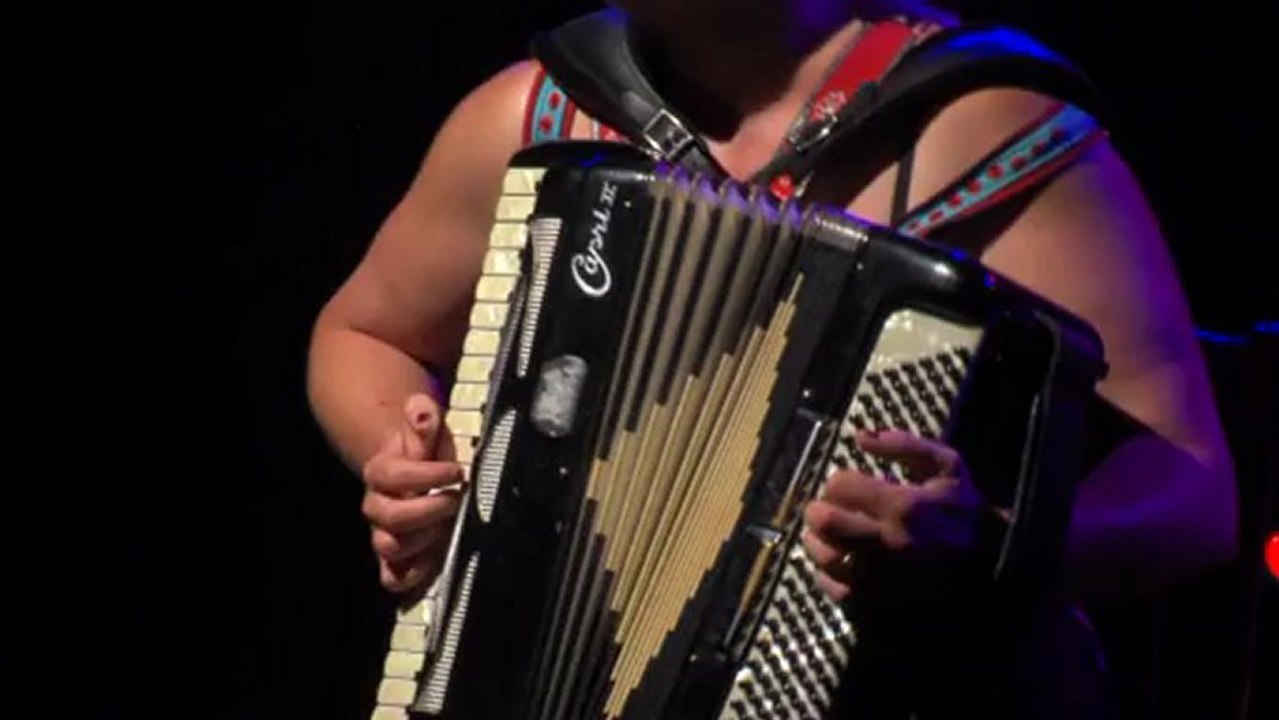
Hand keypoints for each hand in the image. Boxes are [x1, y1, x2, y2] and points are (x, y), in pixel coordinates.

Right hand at [361, 393, 464, 596]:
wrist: (412, 477)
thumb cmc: (424, 456)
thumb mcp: (427, 435)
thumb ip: (424, 420)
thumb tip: (420, 408)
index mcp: (382, 472)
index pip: (391, 475)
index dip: (424, 474)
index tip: (456, 470)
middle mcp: (378, 506)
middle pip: (388, 517)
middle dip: (426, 511)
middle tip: (455, 500)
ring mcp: (386, 534)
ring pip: (389, 547)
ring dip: (421, 541)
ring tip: (448, 528)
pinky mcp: (397, 558)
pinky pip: (392, 575)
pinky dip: (409, 576)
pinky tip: (431, 563)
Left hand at [802, 430, 991, 601]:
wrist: (992, 565)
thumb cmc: (964, 511)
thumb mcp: (948, 466)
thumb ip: (904, 445)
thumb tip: (859, 436)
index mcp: (903, 506)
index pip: (840, 486)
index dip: (840, 481)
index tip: (850, 485)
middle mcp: (886, 543)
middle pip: (824, 521)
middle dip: (820, 508)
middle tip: (829, 508)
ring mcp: (880, 576)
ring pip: (823, 554)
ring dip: (819, 539)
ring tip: (831, 534)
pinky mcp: (876, 603)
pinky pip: (833, 587)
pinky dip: (827, 572)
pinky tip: (840, 560)